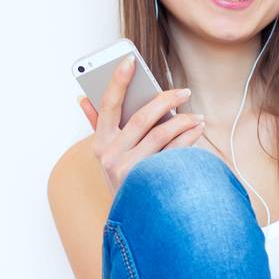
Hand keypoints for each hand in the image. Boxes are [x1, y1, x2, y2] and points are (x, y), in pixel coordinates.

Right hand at [77, 55, 205, 194]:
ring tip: (196, 116)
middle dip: (166, 100)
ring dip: (183, 121)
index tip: (129, 60)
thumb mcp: (105, 156)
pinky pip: (173, 152)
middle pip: (142, 118)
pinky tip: (196, 131)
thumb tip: (83, 99)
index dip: (118, 81)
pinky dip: (187, 139)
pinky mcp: (148, 181)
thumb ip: (98, 127)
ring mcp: (129, 170)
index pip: (108, 105)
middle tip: (183, 91)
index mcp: (100, 143)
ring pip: (161, 134)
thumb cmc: (123, 180)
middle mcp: (111, 156)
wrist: (134, 218)